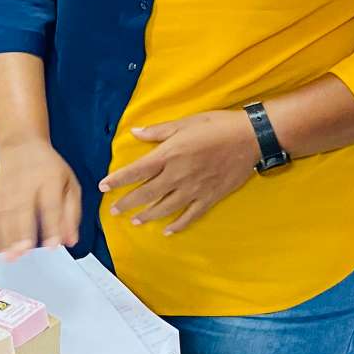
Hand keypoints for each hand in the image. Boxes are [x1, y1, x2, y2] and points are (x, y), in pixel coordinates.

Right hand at [0, 140, 81, 256]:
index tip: (52, 245)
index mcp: (50, 180)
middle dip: (21, 232)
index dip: (51, 226)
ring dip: (3, 236)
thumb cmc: (50, 168)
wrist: (22, 145)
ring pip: (3, 213)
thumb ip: (72, 213)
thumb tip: (71, 240)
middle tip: (22, 251)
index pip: (51, 205)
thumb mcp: (70, 184)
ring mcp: (8, 187)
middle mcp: (27, 183)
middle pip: (22, 209)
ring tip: (7, 255)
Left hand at [100, 110, 257, 234]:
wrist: (250, 138)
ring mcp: (194, 190)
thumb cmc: (216, 126)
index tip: (103, 187)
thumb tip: (135, 133)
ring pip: (165, 208)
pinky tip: (168, 231)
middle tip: (114, 211)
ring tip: (135, 221)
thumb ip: (158, 132)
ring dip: (148, 215)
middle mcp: (178, 176)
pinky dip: (178, 225)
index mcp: (169, 155)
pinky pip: (190, 216)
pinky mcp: (209, 197)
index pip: (136, 171)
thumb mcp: (184, 123)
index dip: (118, 180)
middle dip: (127, 203)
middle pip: (146, 193)